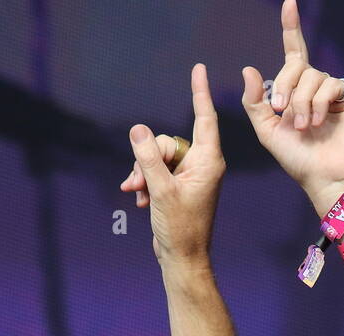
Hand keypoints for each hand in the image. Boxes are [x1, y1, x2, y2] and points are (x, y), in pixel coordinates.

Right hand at [121, 62, 225, 266]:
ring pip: (159, 157)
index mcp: (207, 161)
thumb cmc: (180, 228)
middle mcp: (201, 164)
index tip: (198, 69)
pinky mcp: (178, 186)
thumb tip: (138, 130)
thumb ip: (149, 158)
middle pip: (169, 142)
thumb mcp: (161, 190)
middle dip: (148, 157)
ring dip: (143, 172)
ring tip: (136, 192)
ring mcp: (190, 176)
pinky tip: (140, 198)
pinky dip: (145, 182)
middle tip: (138, 181)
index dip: (199, 93)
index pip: (204, 118)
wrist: (182, 258)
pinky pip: (157, 171)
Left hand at [242, 0, 343, 212]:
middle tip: (284, 114)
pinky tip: (321, 122)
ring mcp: (336, 90)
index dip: (291, 27)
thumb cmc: (298, 159)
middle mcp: (317, 85)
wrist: (324, 176)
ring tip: (305, 127)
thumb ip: (255, 102)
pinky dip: (320, 104)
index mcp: (297, 90)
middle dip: (286, 88)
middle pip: (296, 65)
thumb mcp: (267, 130)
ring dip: (303, 103)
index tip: (289, 4)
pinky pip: (331, 85)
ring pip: (313, 77)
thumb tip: (248, 68)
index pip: (294, 53)